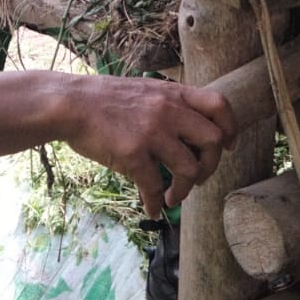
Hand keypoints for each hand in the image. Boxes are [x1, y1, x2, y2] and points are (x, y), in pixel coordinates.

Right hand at [61, 76, 236, 216]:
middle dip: (210, 165)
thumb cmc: (103, 98)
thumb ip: (168, 104)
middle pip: (213, 141)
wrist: (69, 104)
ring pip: (190, 169)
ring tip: (175, 197)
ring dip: (185, 190)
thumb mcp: (144, 90)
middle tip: (198, 177)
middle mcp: (168, 110)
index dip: (230, 127)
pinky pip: (155, 187)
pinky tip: (153, 209)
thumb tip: (187, 127)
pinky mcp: (133, 154)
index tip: (228, 145)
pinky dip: (157, 204)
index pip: (219, 104)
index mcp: (172, 94)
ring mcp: (152, 132)